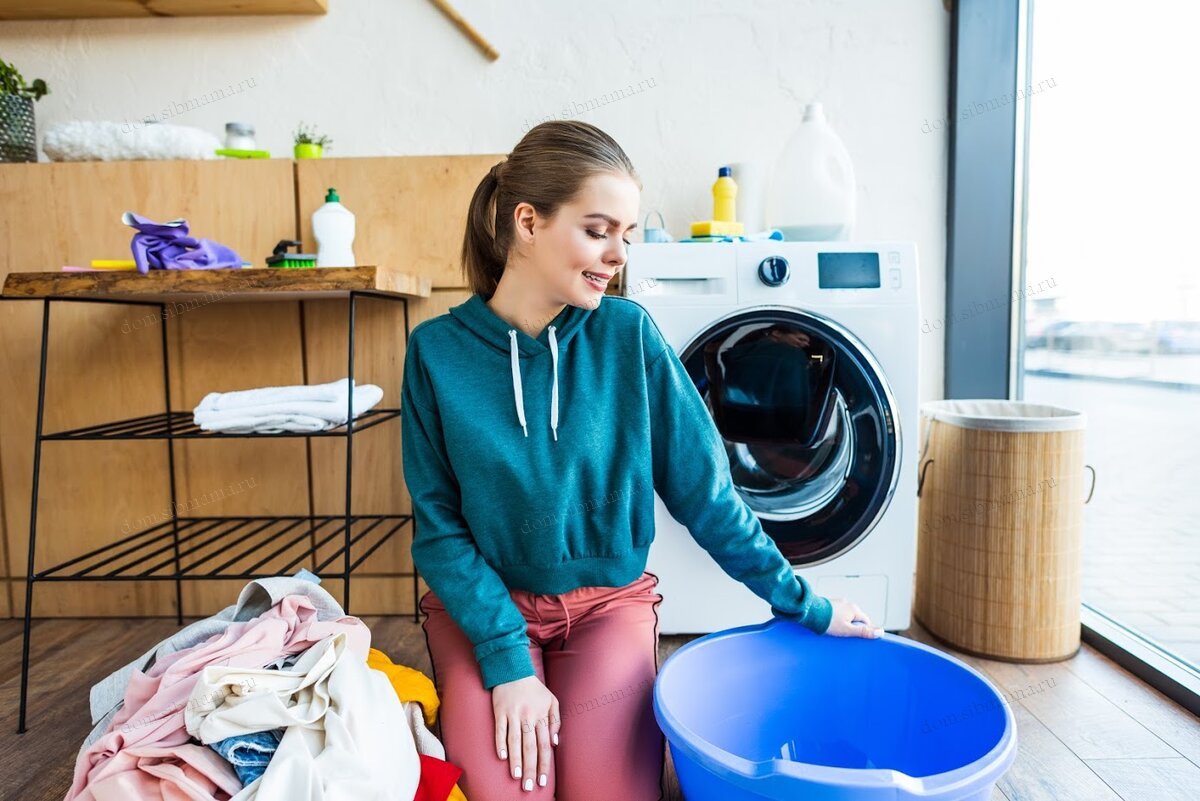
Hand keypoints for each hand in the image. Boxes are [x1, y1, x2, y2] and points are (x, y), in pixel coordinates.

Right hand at [492, 675, 560, 791]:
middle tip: (529, 786)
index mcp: (542, 715)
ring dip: (516, 760)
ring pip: (515, 741)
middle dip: (531, 768)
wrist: (513, 669)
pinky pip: (500, 730)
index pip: (544, 745)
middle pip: (530, 747)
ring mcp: (513, 714)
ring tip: (516, 776)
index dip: (544, 764)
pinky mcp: (500, 711)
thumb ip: (556, 720)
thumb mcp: (552, 700)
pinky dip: (500, 743)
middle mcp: (529, 716)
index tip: (543, 781)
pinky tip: (501, 757)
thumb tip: (554, 742)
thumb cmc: (534, 688)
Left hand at [824, 597, 884, 638]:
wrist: (809, 612)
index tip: (859, 638)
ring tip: (836, 631)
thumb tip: (880, 632)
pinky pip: (837, 614)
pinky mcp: (830, 605)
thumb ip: (863, 632)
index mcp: (854, 609)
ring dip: (843, 623)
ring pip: (846, 616)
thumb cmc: (827, 621)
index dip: (864, 631)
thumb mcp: (847, 630)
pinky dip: (836, 620)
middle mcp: (847, 604)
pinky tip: (830, 626)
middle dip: (853, 627)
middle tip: (845, 635)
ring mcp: (838, 603)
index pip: (866, 621)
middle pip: (856, 619)